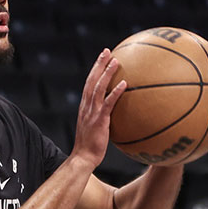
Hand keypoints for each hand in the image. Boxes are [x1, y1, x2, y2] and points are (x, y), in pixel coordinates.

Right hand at [72, 48, 125, 167]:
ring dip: (107, 73)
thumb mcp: (96, 128)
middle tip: (107, 51)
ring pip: (98, 88)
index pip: (89, 83)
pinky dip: (115, 92)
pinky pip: (107, 103)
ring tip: (116, 62)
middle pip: (91, 80)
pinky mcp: (99, 120)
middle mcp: (86, 106)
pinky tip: (124, 84)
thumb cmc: (91, 146)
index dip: (95, 69)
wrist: (83, 158)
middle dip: (99, 64)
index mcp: (85, 106)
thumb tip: (116, 114)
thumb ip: (103, 117)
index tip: (102, 57)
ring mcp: (91, 113)